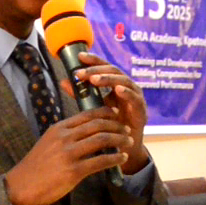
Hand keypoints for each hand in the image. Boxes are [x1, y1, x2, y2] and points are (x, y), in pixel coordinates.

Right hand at [5, 106, 131, 204]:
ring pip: (101, 139)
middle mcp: (64, 137)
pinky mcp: (73, 171)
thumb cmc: (36, 166)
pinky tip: (121, 158)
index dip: (105, 113)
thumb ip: (65, 135)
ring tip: (129, 141)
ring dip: (119, 139)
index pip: (87, 114)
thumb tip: (86, 131)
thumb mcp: (48, 142)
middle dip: (116, 125)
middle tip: (126, 129)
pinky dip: (115, 158)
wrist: (21, 186)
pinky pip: (100, 161)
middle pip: (97, 124)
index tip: (117, 114)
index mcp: (58, 128)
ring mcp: (69, 154)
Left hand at [65, 52, 149, 174]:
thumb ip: (80, 94)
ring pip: (124, 80)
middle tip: (81, 73)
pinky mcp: (142, 109)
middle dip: (96, 70)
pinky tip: (118, 90)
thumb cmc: (109, 124)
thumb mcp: (93, 106)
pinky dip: (127, 92)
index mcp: (115, 83)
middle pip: (112, 70)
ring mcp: (135, 96)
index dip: (93, 60)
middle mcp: (126, 86)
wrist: (123, 148)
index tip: (79, 56)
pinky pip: (135, 98)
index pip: (103, 67)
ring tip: (94, 80)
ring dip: (109, 79)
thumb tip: (63, 81)